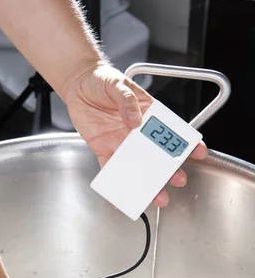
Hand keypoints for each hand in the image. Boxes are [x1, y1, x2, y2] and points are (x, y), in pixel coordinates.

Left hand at [63, 62, 207, 206]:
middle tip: (178, 179)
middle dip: (169, 168)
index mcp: (148, 114)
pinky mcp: (103, 148)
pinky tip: (120, 197)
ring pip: (136, 165)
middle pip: (156, 153)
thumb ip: (127, 101)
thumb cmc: (102, 80)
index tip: (198, 152)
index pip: (171, 129)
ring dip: (146, 181)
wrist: (78, 83)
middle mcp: (137, 131)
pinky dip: (114, 183)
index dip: (186, 141)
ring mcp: (121, 142)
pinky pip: (109, 168)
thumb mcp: (118, 84)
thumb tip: (135, 121)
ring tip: (156, 195)